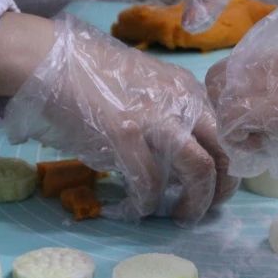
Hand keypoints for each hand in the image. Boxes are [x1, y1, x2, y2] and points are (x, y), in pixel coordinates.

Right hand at [3, 14, 236, 223]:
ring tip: (180, 217)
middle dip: (223, 187)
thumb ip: (167, 113)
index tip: (217, 183)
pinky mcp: (125, 135)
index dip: (228, 163)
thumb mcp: (144, 88)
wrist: (49, 60)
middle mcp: (179, 101)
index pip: (227, 131)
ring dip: (195, 202)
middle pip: (224, 151)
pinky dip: (146, 204)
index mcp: (186, 89)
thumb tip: (175, 156)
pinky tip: (137, 209)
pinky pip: (149, 182)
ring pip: (199, 169)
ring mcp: (154, 117)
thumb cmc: (89, 77)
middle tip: (208, 207)